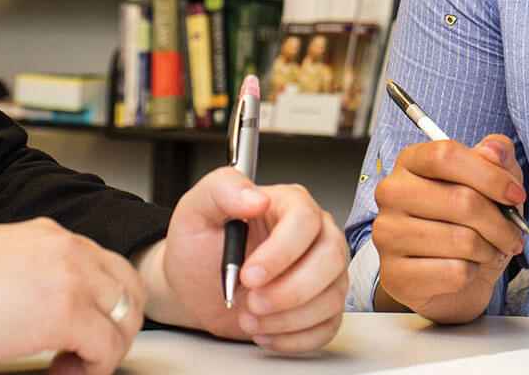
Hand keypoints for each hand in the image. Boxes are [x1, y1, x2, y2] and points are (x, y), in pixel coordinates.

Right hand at [0, 218, 145, 374]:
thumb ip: (30, 268)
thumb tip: (40, 298)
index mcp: (49, 234)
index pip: (105, 264)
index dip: (101, 302)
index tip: (82, 328)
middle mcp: (67, 249)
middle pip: (127, 287)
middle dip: (117, 324)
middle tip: (91, 351)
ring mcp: (71, 279)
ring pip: (124, 318)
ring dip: (106, 349)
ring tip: (74, 367)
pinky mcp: (67, 314)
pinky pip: (107, 348)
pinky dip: (95, 368)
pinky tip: (65, 374)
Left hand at [154, 167, 347, 352]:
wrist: (196, 285)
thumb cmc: (200, 246)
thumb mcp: (196, 209)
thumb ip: (223, 190)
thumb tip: (256, 197)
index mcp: (289, 204)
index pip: (305, 221)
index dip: (281, 252)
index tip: (249, 275)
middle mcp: (315, 235)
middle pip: (331, 259)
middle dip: (290, 290)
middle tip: (251, 302)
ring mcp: (324, 273)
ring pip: (332, 297)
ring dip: (288, 318)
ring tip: (250, 318)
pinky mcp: (322, 307)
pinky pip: (328, 327)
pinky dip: (295, 339)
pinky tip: (266, 332)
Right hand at [369, 134, 526, 323]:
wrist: (446, 281)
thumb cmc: (466, 224)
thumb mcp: (489, 184)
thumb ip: (496, 157)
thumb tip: (495, 149)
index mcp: (410, 162)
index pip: (446, 155)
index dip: (490, 175)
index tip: (516, 195)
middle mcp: (391, 193)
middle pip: (461, 200)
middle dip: (501, 223)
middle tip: (513, 235)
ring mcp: (388, 234)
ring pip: (462, 240)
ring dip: (490, 250)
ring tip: (489, 251)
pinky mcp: (396, 274)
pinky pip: (455, 272)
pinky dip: (473, 274)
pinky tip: (466, 269)